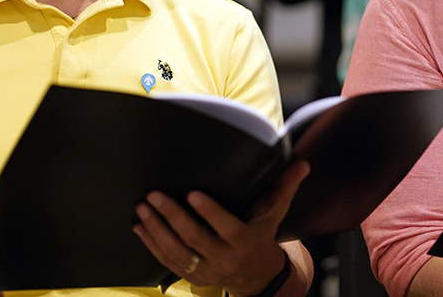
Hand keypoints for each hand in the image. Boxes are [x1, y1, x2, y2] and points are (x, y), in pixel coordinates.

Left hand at [133, 159, 309, 295]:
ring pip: (177, 252)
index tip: (192, 194)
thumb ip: (285, 188)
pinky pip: (167, 262)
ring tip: (143, 208)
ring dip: (157, 230)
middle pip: (194, 238)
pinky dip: (151, 245)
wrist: (257, 277)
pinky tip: (140, 227)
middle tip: (155, 195)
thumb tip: (302, 165)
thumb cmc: (262, 237)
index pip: (225, 227)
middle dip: (172, 216)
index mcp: (244, 240)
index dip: (209, 212)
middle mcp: (224, 258)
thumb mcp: (275, 214)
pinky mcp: (191, 276)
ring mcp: (206, 270)